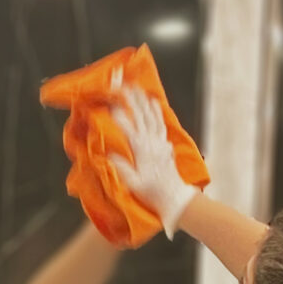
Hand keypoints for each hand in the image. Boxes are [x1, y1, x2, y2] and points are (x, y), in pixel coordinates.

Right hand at [106, 85, 195, 239]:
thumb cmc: (150, 192)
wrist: (173, 197)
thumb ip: (121, 167)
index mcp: (141, 151)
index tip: (108, 105)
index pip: (128, 128)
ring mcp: (160, 141)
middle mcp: (152, 142)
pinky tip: (153, 102)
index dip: (118, 116)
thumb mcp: (132, 184)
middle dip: (131, 99)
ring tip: (136, 88)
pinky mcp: (165, 143)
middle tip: (123, 86)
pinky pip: (161, 122)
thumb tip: (108, 153)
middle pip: (141, 116)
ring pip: (151, 116)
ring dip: (143, 101)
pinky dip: (156, 110)